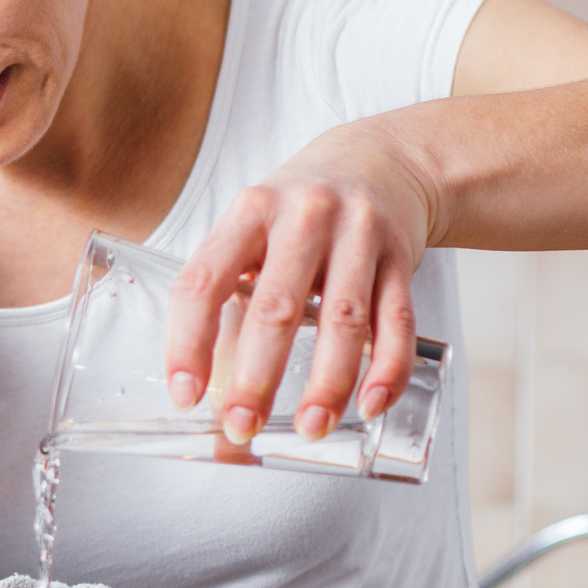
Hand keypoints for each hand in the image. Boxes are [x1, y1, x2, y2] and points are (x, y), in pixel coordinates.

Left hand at [164, 120, 437, 445]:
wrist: (380, 159)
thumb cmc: (298, 209)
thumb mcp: (251, 225)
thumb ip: (228, 286)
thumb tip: (205, 379)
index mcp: (249, 212)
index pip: (204, 282)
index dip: (188, 342)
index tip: (186, 394)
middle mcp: (303, 218)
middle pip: (277, 307)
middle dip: (257, 375)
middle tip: (243, 424)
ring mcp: (357, 235)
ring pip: (343, 320)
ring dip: (327, 382)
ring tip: (310, 427)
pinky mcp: (401, 256)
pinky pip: (397, 320)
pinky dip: (386, 368)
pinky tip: (370, 403)